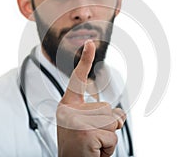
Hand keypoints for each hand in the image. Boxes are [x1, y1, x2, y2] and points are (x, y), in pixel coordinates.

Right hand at [56, 40, 125, 156]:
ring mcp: (77, 121)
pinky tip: (94, 153)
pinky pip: (113, 136)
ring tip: (93, 147)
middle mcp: (70, 110)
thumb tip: (120, 116)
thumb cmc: (80, 148)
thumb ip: (102, 115)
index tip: (90, 43)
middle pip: (107, 108)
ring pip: (113, 121)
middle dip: (106, 127)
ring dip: (108, 138)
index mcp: (68, 106)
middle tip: (91, 141)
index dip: (85, 61)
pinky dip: (109, 149)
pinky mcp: (87, 133)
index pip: (77, 80)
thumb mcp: (88, 126)